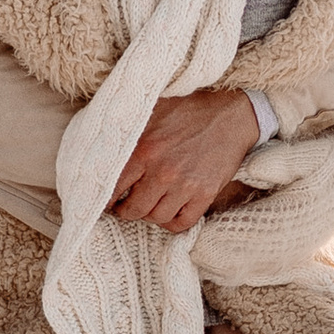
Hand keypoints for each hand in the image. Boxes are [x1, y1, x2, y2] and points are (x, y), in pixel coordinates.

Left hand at [111, 87, 261, 231]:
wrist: (231, 116)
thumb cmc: (189, 110)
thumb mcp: (153, 110)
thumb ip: (130, 127)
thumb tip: (103, 138)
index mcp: (144, 150)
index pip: (113, 188)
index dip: (106, 197)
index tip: (107, 199)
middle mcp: (162, 172)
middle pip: (134, 210)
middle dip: (127, 210)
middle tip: (126, 206)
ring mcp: (185, 186)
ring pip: (157, 218)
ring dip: (150, 215)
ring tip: (149, 205)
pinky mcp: (205, 194)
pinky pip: (182, 223)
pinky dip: (173, 223)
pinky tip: (170, 212)